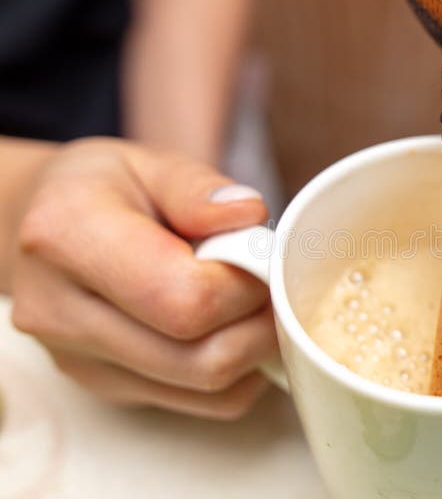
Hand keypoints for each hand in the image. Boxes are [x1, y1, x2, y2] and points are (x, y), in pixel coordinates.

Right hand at [10, 138, 274, 419]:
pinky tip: (231, 328)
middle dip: (259, 324)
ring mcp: (79, 360)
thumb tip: (249, 218)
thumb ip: (198, 189)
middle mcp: (61, 312)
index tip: (260, 258)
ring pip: (207, 388)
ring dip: (254, 350)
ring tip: (249, 301)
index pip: (186, 299)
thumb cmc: (104, 191)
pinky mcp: (104, 386)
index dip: (245, 286)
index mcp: (67, 238)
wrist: (49, 230)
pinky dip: (237, 373)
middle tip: (268, 283)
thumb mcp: (150, 163)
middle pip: (201, 358)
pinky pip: (199, 403)